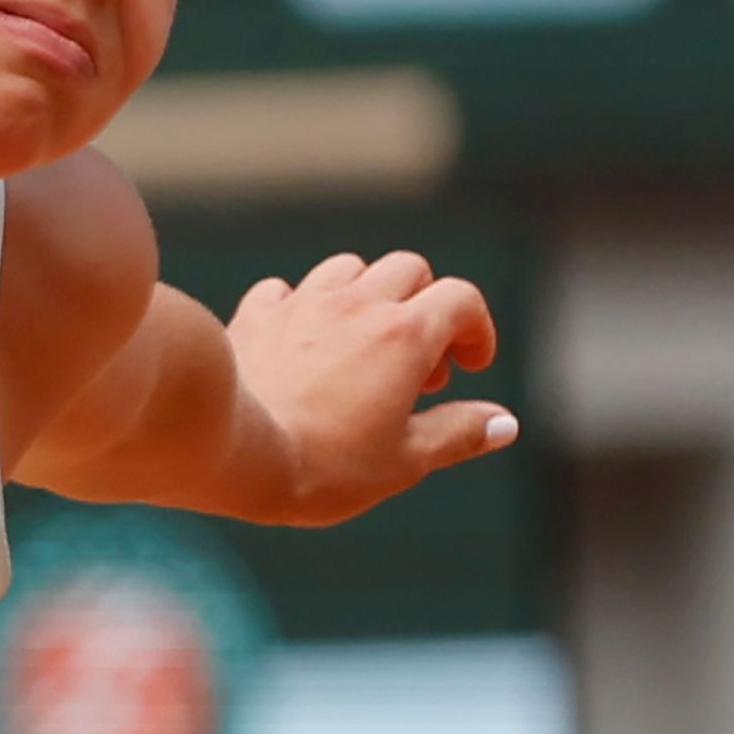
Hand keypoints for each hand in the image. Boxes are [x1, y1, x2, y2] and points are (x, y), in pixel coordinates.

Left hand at [225, 251, 514, 525]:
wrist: (228, 450)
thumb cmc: (321, 464)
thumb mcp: (404, 460)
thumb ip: (459, 434)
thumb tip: (506, 424)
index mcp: (405, 334)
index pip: (461, 298)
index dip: (476, 329)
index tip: (469, 368)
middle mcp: (356, 303)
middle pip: (409, 269)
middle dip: (425, 306)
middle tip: (416, 369)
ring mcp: (301, 304)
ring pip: (348, 268)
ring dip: (366, 297)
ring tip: (361, 350)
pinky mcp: (254, 316)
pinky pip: (283, 290)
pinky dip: (300, 307)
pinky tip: (298, 343)